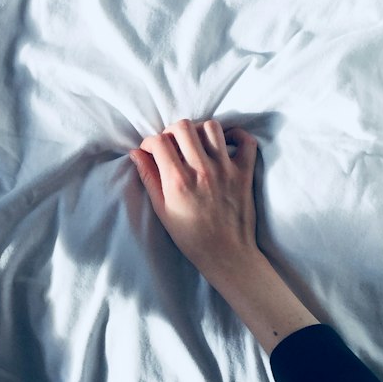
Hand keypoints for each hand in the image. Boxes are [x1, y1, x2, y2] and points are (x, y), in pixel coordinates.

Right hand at [131, 119, 259, 284]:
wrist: (227, 254)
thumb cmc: (191, 236)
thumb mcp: (162, 210)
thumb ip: (149, 178)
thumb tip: (136, 153)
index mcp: (178, 181)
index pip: (159, 141)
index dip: (150, 141)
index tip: (151, 150)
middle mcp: (202, 170)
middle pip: (183, 126)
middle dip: (172, 131)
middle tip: (172, 144)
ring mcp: (226, 169)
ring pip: (211, 127)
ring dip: (199, 131)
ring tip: (196, 144)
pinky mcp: (245, 173)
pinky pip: (246, 141)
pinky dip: (237, 136)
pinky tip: (225, 144)